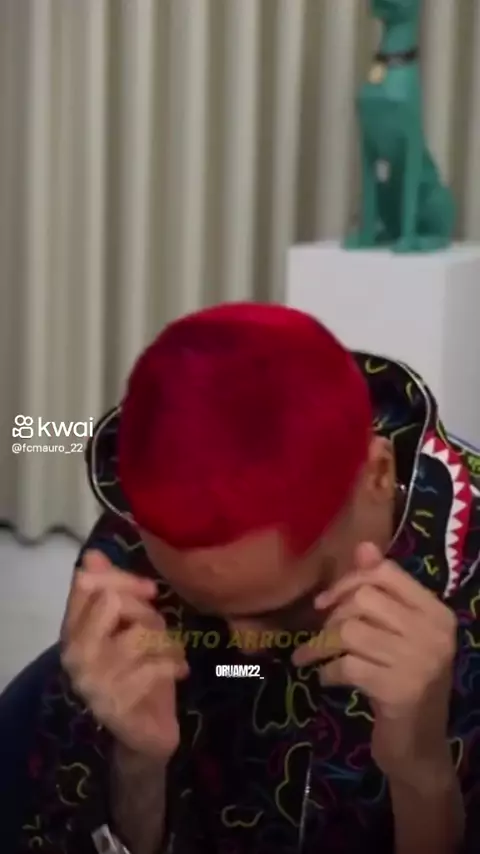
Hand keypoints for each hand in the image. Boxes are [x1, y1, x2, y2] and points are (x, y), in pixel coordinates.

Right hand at [61, 550, 187, 760]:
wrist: (145, 734)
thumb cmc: (139, 672)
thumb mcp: (130, 627)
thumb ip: (114, 591)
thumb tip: (92, 554)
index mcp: (72, 631)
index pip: (87, 583)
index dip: (123, 578)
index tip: (151, 591)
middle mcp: (74, 655)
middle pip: (113, 601)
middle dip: (146, 610)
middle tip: (162, 630)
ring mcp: (92, 682)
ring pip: (139, 632)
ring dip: (166, 640)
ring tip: (172, 653)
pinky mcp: (115, 704)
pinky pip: (153, 666)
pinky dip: (174, 664)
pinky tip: (179, 672)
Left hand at [292, 543, 456, 783]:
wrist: (418, 749)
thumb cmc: (403, 682)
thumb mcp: (396, 634)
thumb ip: (381, 592)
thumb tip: (363, 546)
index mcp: (437, 613)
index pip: (387, 572)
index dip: (350, 581)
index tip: (327, 601)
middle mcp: (434, 633)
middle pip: (365, 599)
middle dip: (333, 616)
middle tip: (323, 637)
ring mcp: (419, 662)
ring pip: (350, 631)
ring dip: (321, 645)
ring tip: (311, 657)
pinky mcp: (398, 691)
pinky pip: (346, 664)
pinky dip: (327, 671)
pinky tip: (328, 679)